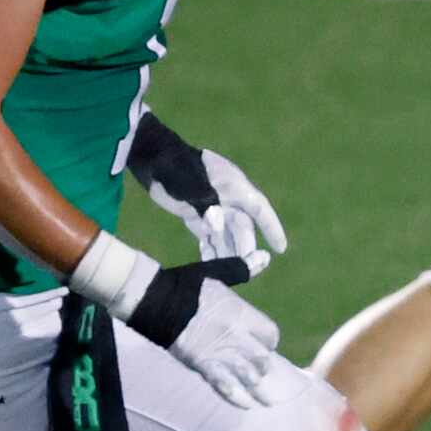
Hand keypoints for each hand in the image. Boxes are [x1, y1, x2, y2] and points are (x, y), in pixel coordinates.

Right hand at [124, 250, 284, 409]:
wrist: (152, 299)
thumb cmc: (183, 284)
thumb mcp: (217, 274)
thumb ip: (242, 270)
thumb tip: (264, 257)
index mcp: (242, 313)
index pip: (270, 334)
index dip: (268, 341)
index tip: (263, 343)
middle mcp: (236, 335)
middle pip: (262, 358)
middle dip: (261, 364)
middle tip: (257, 368)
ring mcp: (220, 352)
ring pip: (248, 375)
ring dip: (254, 383)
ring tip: (260, 394)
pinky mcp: (202, 365)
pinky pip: (226, 386)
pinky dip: (238, 397)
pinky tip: (247, 404)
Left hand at [135, 121, 287, 265]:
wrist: (150, 158)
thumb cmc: (174, 164)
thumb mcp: (190, 179)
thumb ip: (205, 202)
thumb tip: (218, 226)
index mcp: (233, 186)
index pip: (259, 208)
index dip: (271, 228)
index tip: (280, 248)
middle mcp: (228, 200)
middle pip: (242, 228)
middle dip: (243, 247)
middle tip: (242, 267)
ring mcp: (212, 209)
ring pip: (226, 236)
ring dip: (227, 253)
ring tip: (225, 272)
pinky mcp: (195, 217)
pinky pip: (209, 238)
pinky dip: (210, 250)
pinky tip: (210, 264)